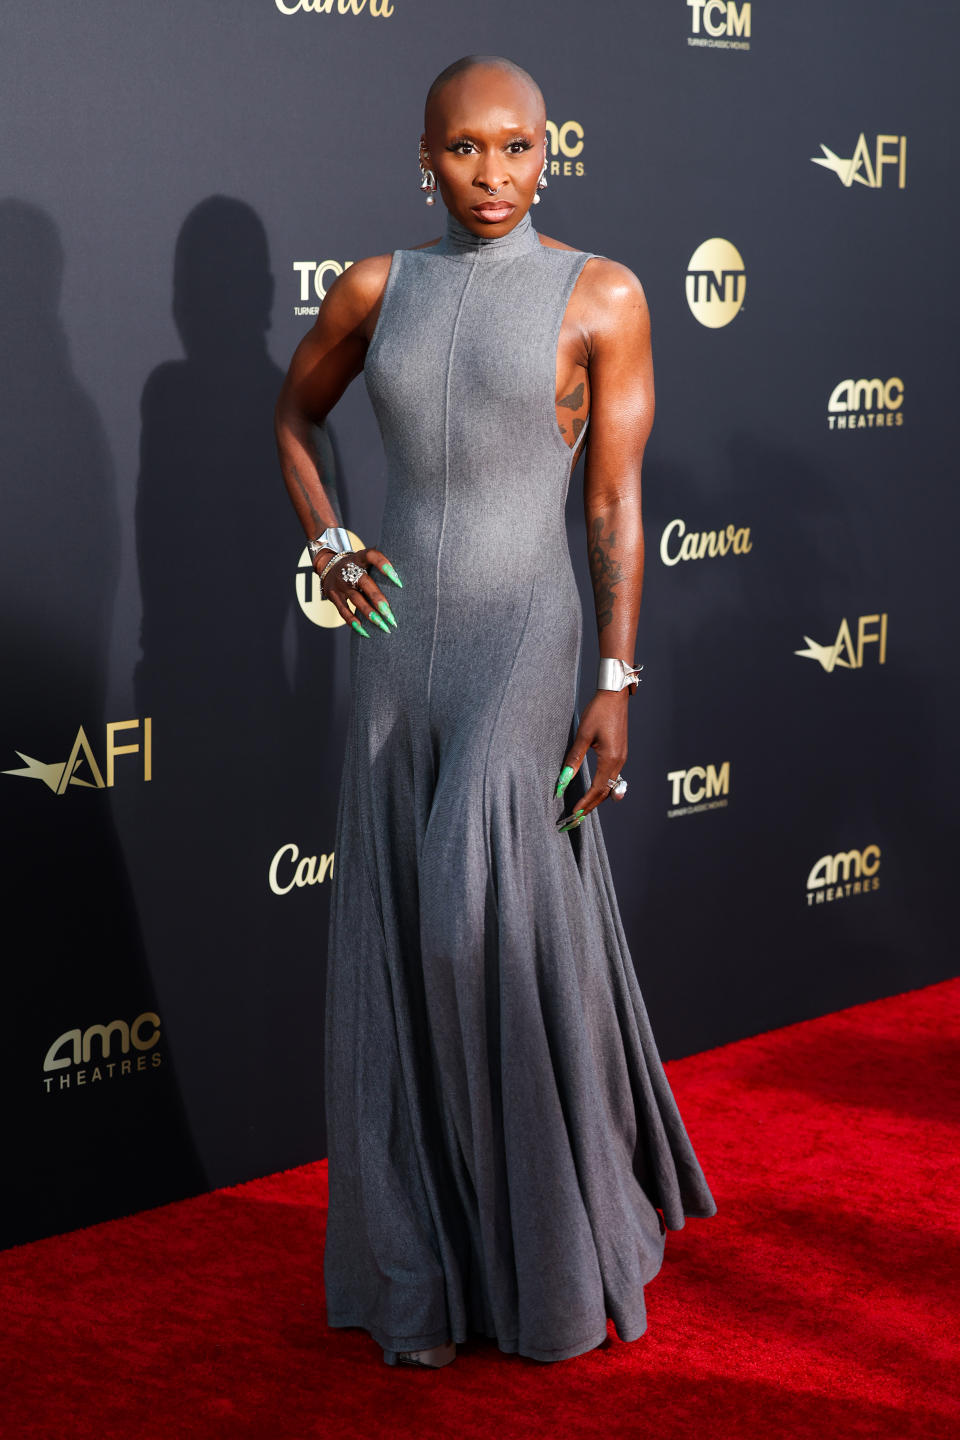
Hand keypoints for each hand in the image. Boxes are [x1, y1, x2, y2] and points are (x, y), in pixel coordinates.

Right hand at [318, 547, 402, 636]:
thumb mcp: (365, 559)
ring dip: (370, 614)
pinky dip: (354, 622)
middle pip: (365, 583)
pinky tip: (365, 632)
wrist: (328, 566)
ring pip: (356, 599)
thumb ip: (381, 562)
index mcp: (360, 558)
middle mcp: (349, 569)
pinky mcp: (333, 596)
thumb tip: (410, 567)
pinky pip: (343, 611)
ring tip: (383, 626)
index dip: (384, 566)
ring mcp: (340, 583)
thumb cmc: (357, 565)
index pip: (372, 556)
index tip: (398, 581)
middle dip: (378, 599)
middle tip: (391, 614)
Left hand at [555, 689, 629, 829]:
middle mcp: (619, 761)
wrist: (614, 695)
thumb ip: (573, 759)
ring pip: (610, 785)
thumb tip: (562, 781)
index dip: (585, 804)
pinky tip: (594, 791)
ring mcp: (621, 757)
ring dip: (597, 798)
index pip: (597, 790)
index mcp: (610, 759)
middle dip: (590, 806)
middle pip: (605, 792)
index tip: (573, 815)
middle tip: (576, 819)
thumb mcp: (583, 736)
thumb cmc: (598, 712)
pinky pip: (613, 776)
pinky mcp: (620, 752)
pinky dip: (603, 787)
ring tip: (583, 809)